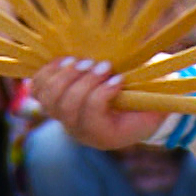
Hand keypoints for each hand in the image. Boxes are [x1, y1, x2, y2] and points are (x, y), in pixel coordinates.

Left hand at [30, 57, 165, 150]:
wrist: (139, 107)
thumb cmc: (152, 99)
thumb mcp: (156, 99)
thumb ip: (149, 91)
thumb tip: (137, 71)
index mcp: (105, 135)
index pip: (91, 117)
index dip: (101, 95)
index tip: (120, 78)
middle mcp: (80, 131)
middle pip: (66, 107)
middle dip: (82, 81)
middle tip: (102, 64)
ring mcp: (64, 118)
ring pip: (50, 99)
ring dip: (65, 75)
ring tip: (84, 60)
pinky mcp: (56, 102)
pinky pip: (39, 90)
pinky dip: (47, 74)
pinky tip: (65, 60)